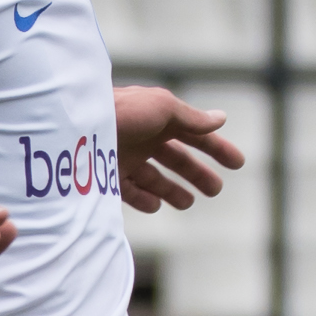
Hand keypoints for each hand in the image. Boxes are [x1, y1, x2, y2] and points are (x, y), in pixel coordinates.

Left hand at [115, 87, 242, 212]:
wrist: (77, 128)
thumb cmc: (123, 111)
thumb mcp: (163, 109)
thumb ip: (192, 118)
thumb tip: (221, 119)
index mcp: (158, 118)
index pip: (194, 133)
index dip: (217, 147)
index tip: (238, 164)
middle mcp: (142, 136)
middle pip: (176, 158)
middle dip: (197, 173)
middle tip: (215, 190)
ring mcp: (124, 156)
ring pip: (154, 177)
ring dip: (171, 190)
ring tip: (187, 203)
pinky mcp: (107, 175)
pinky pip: (129, 191)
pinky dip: (143, 199)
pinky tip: (156, 206)